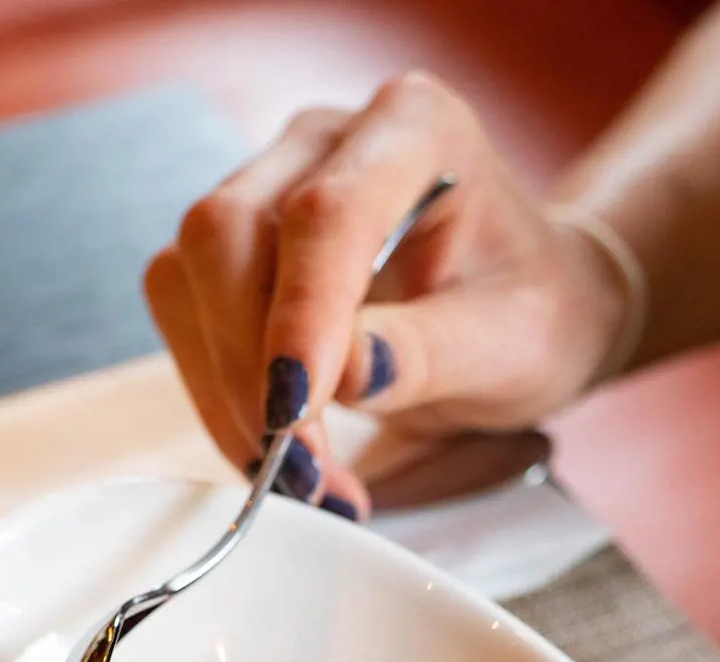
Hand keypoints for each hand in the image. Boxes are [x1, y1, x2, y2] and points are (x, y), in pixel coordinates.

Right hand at [144, 72, 630, 518]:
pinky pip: (187, 315)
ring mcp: (270, 187)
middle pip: (228, 233)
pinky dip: (218, 394)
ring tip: (298, 475)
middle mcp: (327, 143)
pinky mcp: (235, 249)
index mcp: (415, 129)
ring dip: (226, 390)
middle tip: (302, 471)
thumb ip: (430, 353)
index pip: (326, 213)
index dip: (299, 315)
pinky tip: (272, 445)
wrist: (519, 308)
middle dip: (250, 367)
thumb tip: (340, 375)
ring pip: (190, 276)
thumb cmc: (531, 311)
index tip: (296, 411)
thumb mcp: (514, 344)